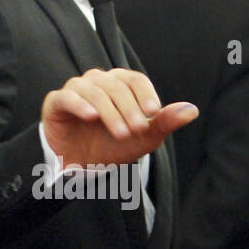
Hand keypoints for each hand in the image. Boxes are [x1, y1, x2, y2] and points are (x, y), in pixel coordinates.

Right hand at [42, 68, 197, 168]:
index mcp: (119, 84)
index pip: (135, 80)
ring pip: (95, 91)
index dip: (145, 94)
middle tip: (137, 130)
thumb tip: (192, 110)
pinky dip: (80, 104)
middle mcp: (98, 82)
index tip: (153, 112)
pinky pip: (68, 96)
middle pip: (116, 85)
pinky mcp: (56, 102)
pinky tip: (91, 117)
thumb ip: (164, 123)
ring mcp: (76, 90)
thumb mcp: (142, 139)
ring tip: (120, 133)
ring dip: (110, 112)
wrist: (80, 168)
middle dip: (129, 108)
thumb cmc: (112, 148)